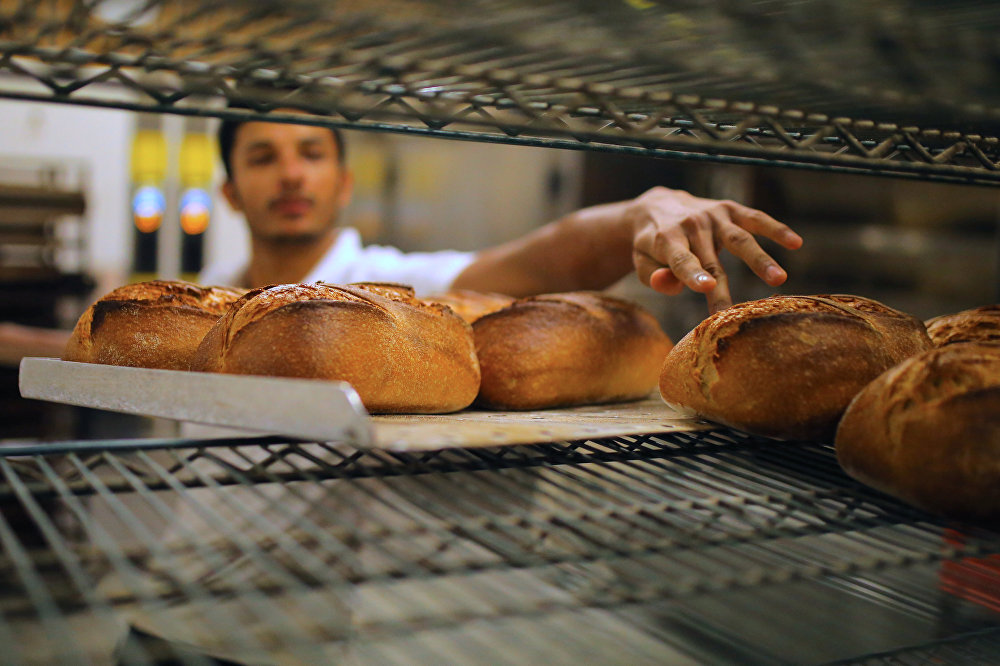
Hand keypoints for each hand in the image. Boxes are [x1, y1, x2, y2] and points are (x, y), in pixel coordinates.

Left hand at [627, 186, 802, 312]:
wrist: (657, 206)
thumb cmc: (651, 245)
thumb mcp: (643, 260)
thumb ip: (655, 275)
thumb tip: (670, 284)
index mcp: (666, 239)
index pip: (680, 259)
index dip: (692, 274)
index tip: (706, 287)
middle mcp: (691, 225)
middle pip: (711, 260)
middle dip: (723, 285)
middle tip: (735, 310)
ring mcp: (712, 216)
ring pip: (739, 239)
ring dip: (760, 258)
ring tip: (780, 278)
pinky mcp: (729, 209)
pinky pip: (755, 218)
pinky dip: (775, 229)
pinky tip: (796, 243)